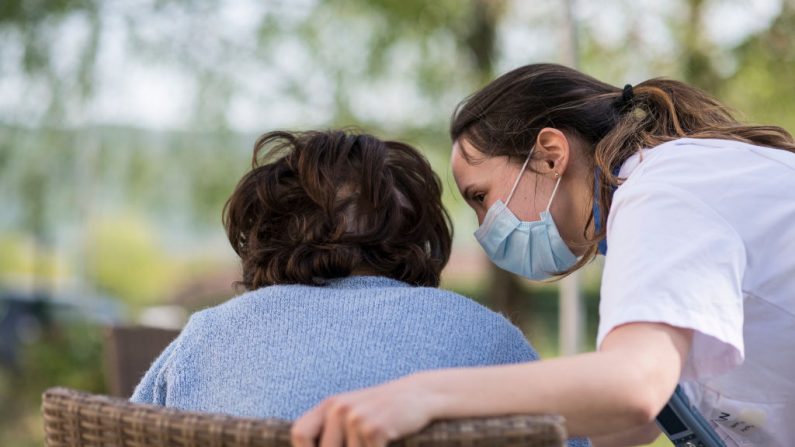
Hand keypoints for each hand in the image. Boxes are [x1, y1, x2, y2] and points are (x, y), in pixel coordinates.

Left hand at [291, 374, 435, 446]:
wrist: (419, 395)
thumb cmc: (383, 412)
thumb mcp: (353, 416)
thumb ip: (333, 433)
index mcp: (329, 405)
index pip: (300, 434)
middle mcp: (338, 408)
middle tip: (363, 446)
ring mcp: (355, 417)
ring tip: (377, 441)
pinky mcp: (373, 428)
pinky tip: (388, 441)